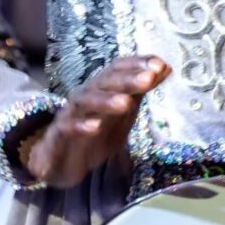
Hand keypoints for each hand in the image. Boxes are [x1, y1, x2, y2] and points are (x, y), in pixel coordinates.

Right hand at [19, 56, 168, 189]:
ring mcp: (70, 114)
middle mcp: (86, 95)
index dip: (137, 64)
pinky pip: (67, 127)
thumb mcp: (123, 112)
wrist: (63, 161)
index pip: (118, 68)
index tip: (159, 65)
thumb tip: (165, 68)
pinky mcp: (59, 135)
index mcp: (102, 88)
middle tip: (148, 79)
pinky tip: (94, 127)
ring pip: (85, 101)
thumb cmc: (97, 131)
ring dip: (105, 100)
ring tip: (125, 103)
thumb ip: (140, 91)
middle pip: (105, 82)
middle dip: (127, 79)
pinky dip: (81, 126)